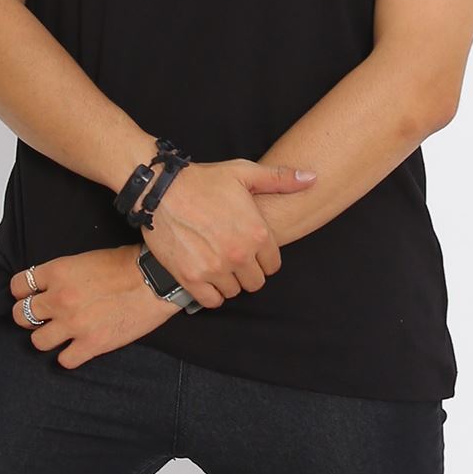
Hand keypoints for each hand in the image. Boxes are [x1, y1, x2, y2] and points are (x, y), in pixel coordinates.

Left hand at [8, 244, 177, 367]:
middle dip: (30, 317)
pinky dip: (69, 356)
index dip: (23, 293)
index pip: (18, 286)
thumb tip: (48, 288)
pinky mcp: (91, 344)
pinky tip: (78, 348)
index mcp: (57, 272)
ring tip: (60, 334)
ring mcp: (74, 324)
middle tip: (44, 317)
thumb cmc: (125, 266)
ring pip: (37, 341)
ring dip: (47, 338)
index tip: (32, 296)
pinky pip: (64, 360)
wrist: (154, 280)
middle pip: (21, 315)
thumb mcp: (83, 259)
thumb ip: (61, 275)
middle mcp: (60, 299)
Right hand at [141, 159, 316, 308]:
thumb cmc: (203, 180)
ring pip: (234, 292)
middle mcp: (239, 254)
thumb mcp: (244, 172)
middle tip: (233, 258)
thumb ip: (280, 179)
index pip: (273, 265)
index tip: (249, 250)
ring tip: (217, 264)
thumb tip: (312, 177)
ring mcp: (215, 268)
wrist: (160, 189)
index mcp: (256, 233)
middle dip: (247, 272)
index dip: (262, 258)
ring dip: (228, 282)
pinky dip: (210, 293)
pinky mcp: (191, 278)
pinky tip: (205, 277)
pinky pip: (212, 300)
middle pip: (256, 282)